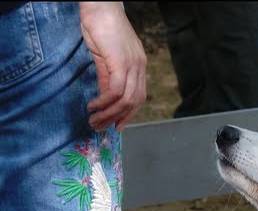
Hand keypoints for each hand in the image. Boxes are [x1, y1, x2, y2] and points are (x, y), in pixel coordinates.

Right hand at [80, 2, 146, 131]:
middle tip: (101, 127)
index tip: (117, 125)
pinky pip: (115, 90)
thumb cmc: (101, 28)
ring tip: (94, 120)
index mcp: (139, 66)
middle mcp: (139, 67)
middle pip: (134, 102)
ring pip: (125, 100)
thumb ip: (107, 77)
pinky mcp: (121, 63)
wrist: (100, 7)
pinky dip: (105, 102)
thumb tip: (105, 98)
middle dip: (118, 118)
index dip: (129, 114)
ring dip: (109, 114)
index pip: (139, 97)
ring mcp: (132, 65)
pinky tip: (93, 105)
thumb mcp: (106, 57)